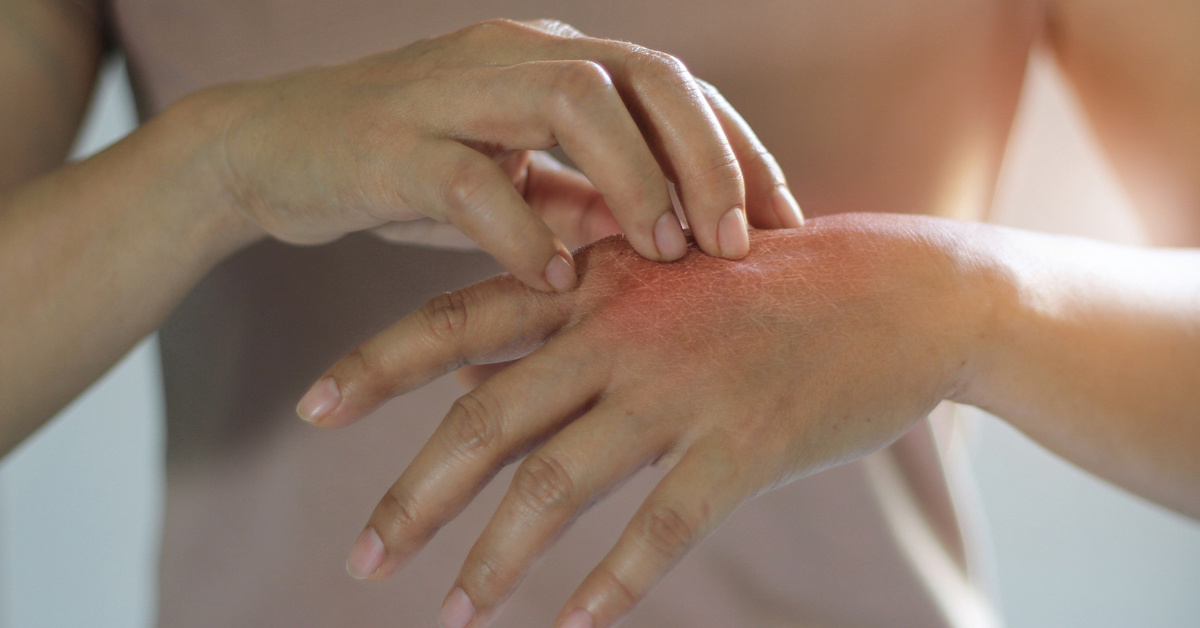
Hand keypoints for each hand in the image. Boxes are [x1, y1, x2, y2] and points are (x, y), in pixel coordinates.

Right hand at [188, 18, 802, 290]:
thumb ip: (586, 194)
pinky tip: (553, 282)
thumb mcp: (512, 178)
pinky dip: (525, 233)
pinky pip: (473, 181)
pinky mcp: (390, 142)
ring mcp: (450, 89)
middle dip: (707, 159)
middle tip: (737, 243)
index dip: (737, 149)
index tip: (782, 222)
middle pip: (645, 74)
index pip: (674, 85)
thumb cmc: (403, 168)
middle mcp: (512, 54)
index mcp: (551, 58)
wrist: (267, 151)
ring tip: (660, 256)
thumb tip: (673, 237)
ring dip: (634, 182)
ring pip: (574, 101)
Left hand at [297, 214, 984, 627]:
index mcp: (595, 285)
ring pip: (558, 485)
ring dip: (494, 559)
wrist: (900, 292)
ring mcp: (682, 389)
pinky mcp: (744, 445)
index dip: (377, 364)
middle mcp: (622, 332)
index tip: (309, 409)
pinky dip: (609, 584)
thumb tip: (472, 383)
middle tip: (362, 558)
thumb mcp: (658, 284)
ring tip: (450, 615)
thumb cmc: (769, 287)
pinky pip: (660, 528)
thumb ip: (564, 331)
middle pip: (486, 421)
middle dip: (414, 496)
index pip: (459, 319)